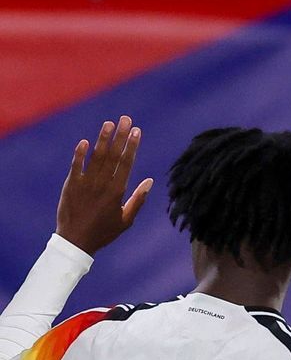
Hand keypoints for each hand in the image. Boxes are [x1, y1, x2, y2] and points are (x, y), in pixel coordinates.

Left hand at [55, 115, 152, 255]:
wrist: (76, 240)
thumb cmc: (103, 232)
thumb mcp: (125, 220)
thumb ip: (138, 199)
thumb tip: (150, 181)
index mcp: (117, 193)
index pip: (126, 164)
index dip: (132, 146)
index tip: (137, 131)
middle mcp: (103, 185)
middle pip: (113, 156)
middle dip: (121, 136)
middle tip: (126, 119)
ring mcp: (86, 183)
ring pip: (97, 157)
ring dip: (103, 139)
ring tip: (109, 124)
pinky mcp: (72, 184)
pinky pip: (77, 165)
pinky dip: (80, 153)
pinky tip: (85, 141)